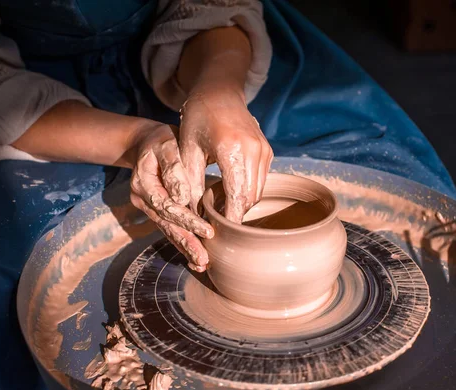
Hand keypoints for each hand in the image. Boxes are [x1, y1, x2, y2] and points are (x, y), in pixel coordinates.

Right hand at [129, 123, 213, 271]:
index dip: (187, 220)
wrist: (145, 141)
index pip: (167, 207)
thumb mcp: (165, 144)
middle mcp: (143, 199)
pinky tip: (194, 256)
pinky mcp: (157, 210)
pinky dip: (182, 241)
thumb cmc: (159, 140)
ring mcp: (148, 206)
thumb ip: (173, 167)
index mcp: (144, 183)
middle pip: (166, 224)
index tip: (207, 230)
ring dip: (185, 247)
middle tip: (204, 259)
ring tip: (201, 263)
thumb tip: (183, 196)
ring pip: (168, 230)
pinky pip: (169, 228)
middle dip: (186, 242)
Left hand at [179, 84, 273, 222]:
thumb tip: (193, 213)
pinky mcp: (267, 152)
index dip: (230, 218)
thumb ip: (191, 183)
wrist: (220, 92)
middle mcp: (254, 151)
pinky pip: (260, 181)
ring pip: (257, 192)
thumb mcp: (187, 150)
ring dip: (241, 204)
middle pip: (250, 198)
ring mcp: (264, 151)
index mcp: (232, 149)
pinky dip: (247, 191)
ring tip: (220, 208)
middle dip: (235, 214)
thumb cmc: (198, 118)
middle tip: (215, 222)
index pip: (237, 196)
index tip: (218, 231)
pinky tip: (230, 192)